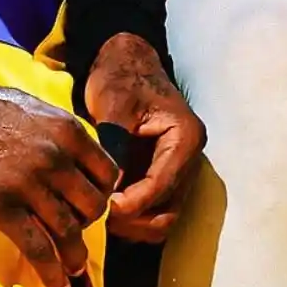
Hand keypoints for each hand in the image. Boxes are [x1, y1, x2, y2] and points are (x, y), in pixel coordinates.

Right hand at [0, 73, 119, 286]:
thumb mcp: (37, 109)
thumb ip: (61, 135)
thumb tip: (76, 160)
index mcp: (68, 132)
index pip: (107, 174)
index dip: (103, 194)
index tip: (93, 204)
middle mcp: (55, 159)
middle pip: (92, 206)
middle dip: (89, 225)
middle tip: (78, 232)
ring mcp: (29, 185)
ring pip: (68, 231)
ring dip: (75, 256)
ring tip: (75, 268)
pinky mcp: (1, 207)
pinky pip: (36, 247)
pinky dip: (51, 271)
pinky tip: (58, 285)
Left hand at [84, 31, 205, 244]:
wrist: (125, 62)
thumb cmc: (120, 78)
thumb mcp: (115, 107)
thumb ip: (115, 150)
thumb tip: (106, 195)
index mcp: (185, 138)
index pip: (162, 186)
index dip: (131, 204)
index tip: (102, 208)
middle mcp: (189, 160)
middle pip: (168, 211)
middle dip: (133, 221)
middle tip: (98, 217)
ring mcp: (178, 171)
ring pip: (162, 217)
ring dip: (132, 224)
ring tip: (98, 215)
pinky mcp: (163, 177)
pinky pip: (152, 209)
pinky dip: (132, 217)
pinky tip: (104, 210)